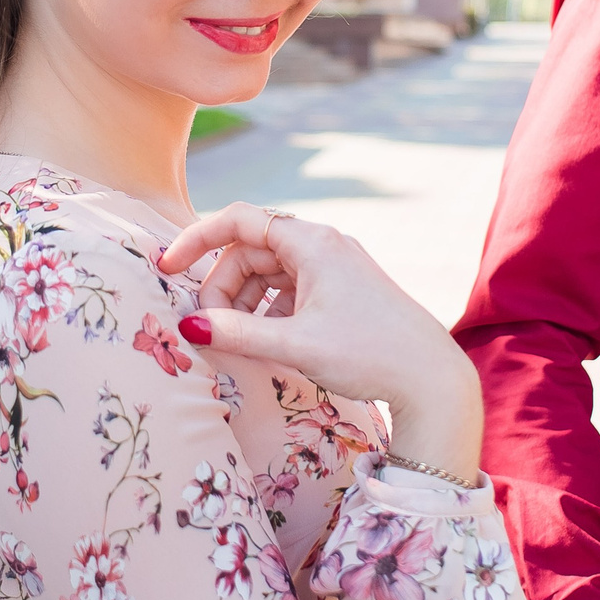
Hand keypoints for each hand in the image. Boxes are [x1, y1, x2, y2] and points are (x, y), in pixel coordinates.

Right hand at [157, 204, 481, 476]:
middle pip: (251, 250)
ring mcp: (336, 267)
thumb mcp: (295, 344)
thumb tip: (189, 328)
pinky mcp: (344, 290)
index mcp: (313, 242)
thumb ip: (237, 333)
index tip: (167, 268)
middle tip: (210, 328)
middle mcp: (324, 245)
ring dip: (245, 301)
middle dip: (222, 285)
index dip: (196, 239)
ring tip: (239, 339)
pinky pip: (292, 288)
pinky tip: (269, 342)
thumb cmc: (368, 354)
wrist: (431, 379)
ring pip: (270, 271)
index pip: (239, 220)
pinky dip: (270, 310)